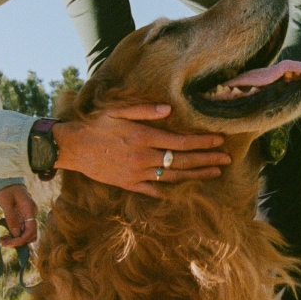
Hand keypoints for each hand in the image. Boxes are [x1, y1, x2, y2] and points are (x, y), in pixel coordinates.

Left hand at [0, 185, 37, 246]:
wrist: (8, 183)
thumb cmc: (6, 190)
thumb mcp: (6, 202)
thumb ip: (11, 218)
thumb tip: (16, 234)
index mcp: (30, 209)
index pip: (31, 230)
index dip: (21, 240)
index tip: (8, 243)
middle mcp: (32, 215)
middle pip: (31, 235)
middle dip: (18, 242)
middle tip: (3, 242)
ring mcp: (28, 217)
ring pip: (26, 235)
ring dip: (15, 240)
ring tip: (2, 240)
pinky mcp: (23, 219)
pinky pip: (21, 231)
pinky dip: (14, 236)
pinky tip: (5, 236)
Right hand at [53, 104, 232, 197]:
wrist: (73, 147)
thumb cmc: (96, 124)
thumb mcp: (117, 110)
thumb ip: (144, 110)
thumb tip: (168, 110)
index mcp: (144, 137)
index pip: (181, 142)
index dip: (203, 142)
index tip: (220, 141)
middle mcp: (144, 157)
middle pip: (182, 160)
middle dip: (207, 159)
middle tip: (227, 159)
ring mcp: (137, 173)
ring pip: (173, 175)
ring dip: (196, 174)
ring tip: (215, 172)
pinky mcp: (129, 183)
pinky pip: (154, 189)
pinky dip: (170, 189)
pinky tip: (185, 188)